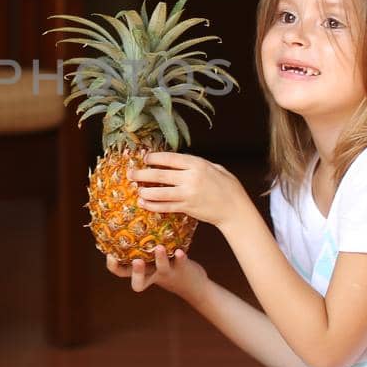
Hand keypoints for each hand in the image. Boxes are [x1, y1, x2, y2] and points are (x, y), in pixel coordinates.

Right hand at [105, 244, 206, 299]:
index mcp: (141, 271)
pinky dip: (180, 257)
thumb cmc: (165, 265)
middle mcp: (152, 274)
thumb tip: (127, 216)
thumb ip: (140, 245)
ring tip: (158, 247)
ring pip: (161, 269)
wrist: (191, 284)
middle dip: (136, 273)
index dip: (113, 266)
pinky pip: (180, 263)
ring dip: (160, 258)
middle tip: (136, 261)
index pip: (121, 272)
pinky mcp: (181, 269)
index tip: (110, 254)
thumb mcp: (151, 259)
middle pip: (138, 282)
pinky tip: (179, 250)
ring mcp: (167, 272)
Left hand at [131, 152, 249, 228]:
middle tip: (130, 173)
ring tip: (135, 189)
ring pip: (160, 193)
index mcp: (197, 164)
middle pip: (160, 175)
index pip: (170, 158)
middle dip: (143, 174)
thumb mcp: (214, 167)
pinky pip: (166, 207)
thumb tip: (178, 160)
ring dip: (145, 191)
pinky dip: (153, 205)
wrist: (235, 209)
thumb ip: (196, 163)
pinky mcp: (187, 208)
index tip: (145, 157)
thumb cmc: (227, 186)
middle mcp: (191, 178)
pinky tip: (144, 203)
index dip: (154, 158)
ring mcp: (188, 194)